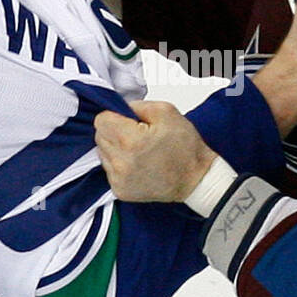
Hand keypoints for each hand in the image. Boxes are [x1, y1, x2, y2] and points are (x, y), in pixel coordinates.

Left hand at [95, 101, 215, 201]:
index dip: (115, 116)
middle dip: (115, 131)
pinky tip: (138, 164)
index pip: (101, 120)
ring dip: (116, 149)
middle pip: (100, 136)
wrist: (196, 179)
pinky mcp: (120, 191)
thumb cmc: (184, 146)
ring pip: (103, 153)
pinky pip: (109, 170)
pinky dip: (120, 165)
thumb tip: (120, 108)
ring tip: (138, 151)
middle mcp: (120, 162)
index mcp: (130, 140)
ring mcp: (118, 179)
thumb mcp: (166, 111)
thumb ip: (137, 105)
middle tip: (137, 135)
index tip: (129, 121)